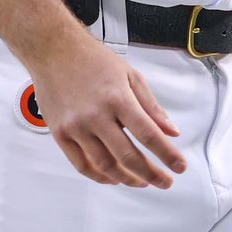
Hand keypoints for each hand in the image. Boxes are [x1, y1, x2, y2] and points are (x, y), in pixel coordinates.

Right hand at [29, 32, 187, 187]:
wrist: (53, 50)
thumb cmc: (91, 59)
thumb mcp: (130, 75)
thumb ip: (151, 106)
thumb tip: (170, 131)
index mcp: (117, 98)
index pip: (148, 134)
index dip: (167, 155)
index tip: (179, 166)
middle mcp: (95, 115)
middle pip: (128, 156)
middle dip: (151, 174)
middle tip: (164, 181)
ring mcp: (76, 126)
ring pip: (105, 165)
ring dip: (127, 179)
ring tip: (141, 181)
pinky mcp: (60, 133)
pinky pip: (81, 164)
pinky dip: (99, 176)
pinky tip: (112, 177)